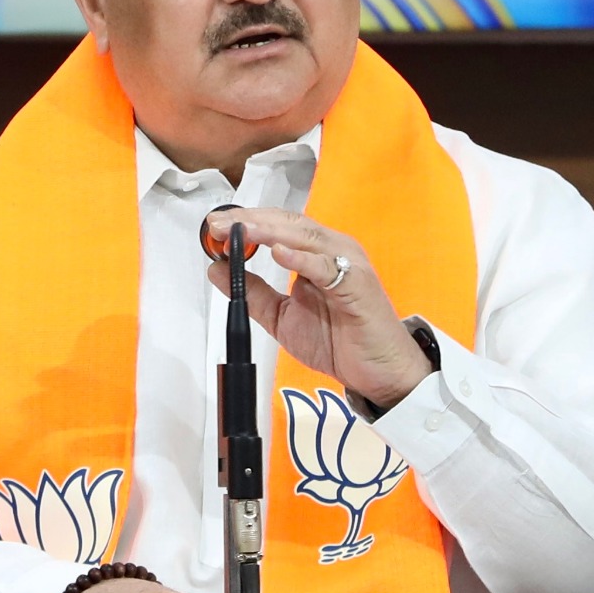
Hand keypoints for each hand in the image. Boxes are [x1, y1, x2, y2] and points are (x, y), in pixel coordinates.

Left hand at [206, 208, 432, 410]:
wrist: (380, 372)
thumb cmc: (339, 342)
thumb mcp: (282, 317)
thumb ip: (253, 293)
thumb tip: (216, 270)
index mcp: (316, 253)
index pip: (277, 225)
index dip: (245, 222)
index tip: (213, 227)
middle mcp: (333, 250)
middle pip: (288, 223)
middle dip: (251, 221)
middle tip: (218, 224)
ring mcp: (348, 264)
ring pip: (306, 236)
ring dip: (270, 231)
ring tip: (241, 230)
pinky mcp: (358, 285)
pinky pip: (327, 266)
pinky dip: (302, 258)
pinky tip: (278, 253)